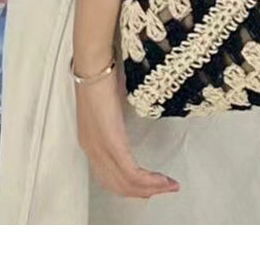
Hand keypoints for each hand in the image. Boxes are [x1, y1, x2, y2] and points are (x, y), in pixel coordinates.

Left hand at [74, 60, 180, 198]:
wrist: (94, 66)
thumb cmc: (102, 77)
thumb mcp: (110, 104)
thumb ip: (117, 119)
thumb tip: (130, 122)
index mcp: (90, 141)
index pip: (109, 176)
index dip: (130, 185)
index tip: (150, 185)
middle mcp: (92, 150)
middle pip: (117, 185)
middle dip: (143, 192)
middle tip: (165, 189)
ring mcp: (100, 149)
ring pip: (125, 183)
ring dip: (150, 189)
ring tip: (169, 186)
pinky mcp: (112, 143)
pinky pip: (130, 172)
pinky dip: (148, 180)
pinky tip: (161, 181)